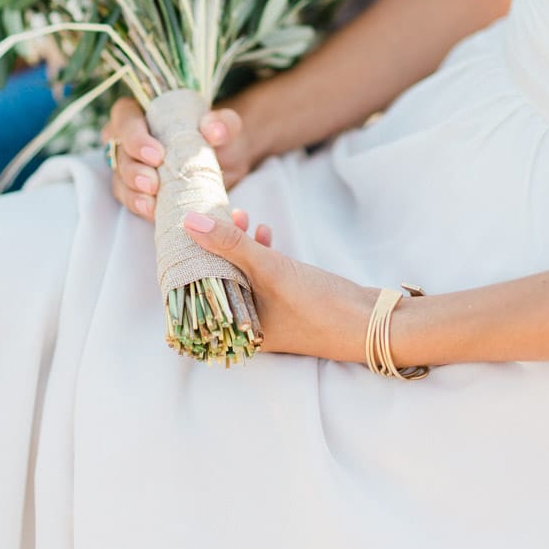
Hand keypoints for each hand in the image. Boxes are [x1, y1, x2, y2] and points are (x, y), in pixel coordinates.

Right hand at [101, 96, 255, 220]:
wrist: (225, 160)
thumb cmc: (217, 134)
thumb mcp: (225, 125)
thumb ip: (222, 122)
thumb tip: (214, 131)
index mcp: (143, 111)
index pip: (125, 116)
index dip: (135, 136)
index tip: (157, 155)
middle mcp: (129, 136)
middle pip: (119, 151)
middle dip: (132, 169)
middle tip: (152, 183)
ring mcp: (129, 163)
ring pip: (119, 177)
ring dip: (132, 191)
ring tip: (150, 203)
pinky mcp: (135, 188)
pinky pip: (128, 197)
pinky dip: (138, 204)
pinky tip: (150, 212)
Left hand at [184, 209, 374, 361]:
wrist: (370, 320)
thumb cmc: (316, 305)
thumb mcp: (269, 270)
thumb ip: (230, 244)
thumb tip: (190, 221)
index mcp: (233, 331)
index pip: (193, 299)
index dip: (185, 263)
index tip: (179, 233)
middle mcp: (245, 326)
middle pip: (214, 282)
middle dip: (213, 247)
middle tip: (214, 216)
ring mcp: (267, 314)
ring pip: (240, 274)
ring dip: (238, 244)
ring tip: (240, 216)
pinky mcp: (285, 301)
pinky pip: (261, 274)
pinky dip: (259, 252)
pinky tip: (266, 231)